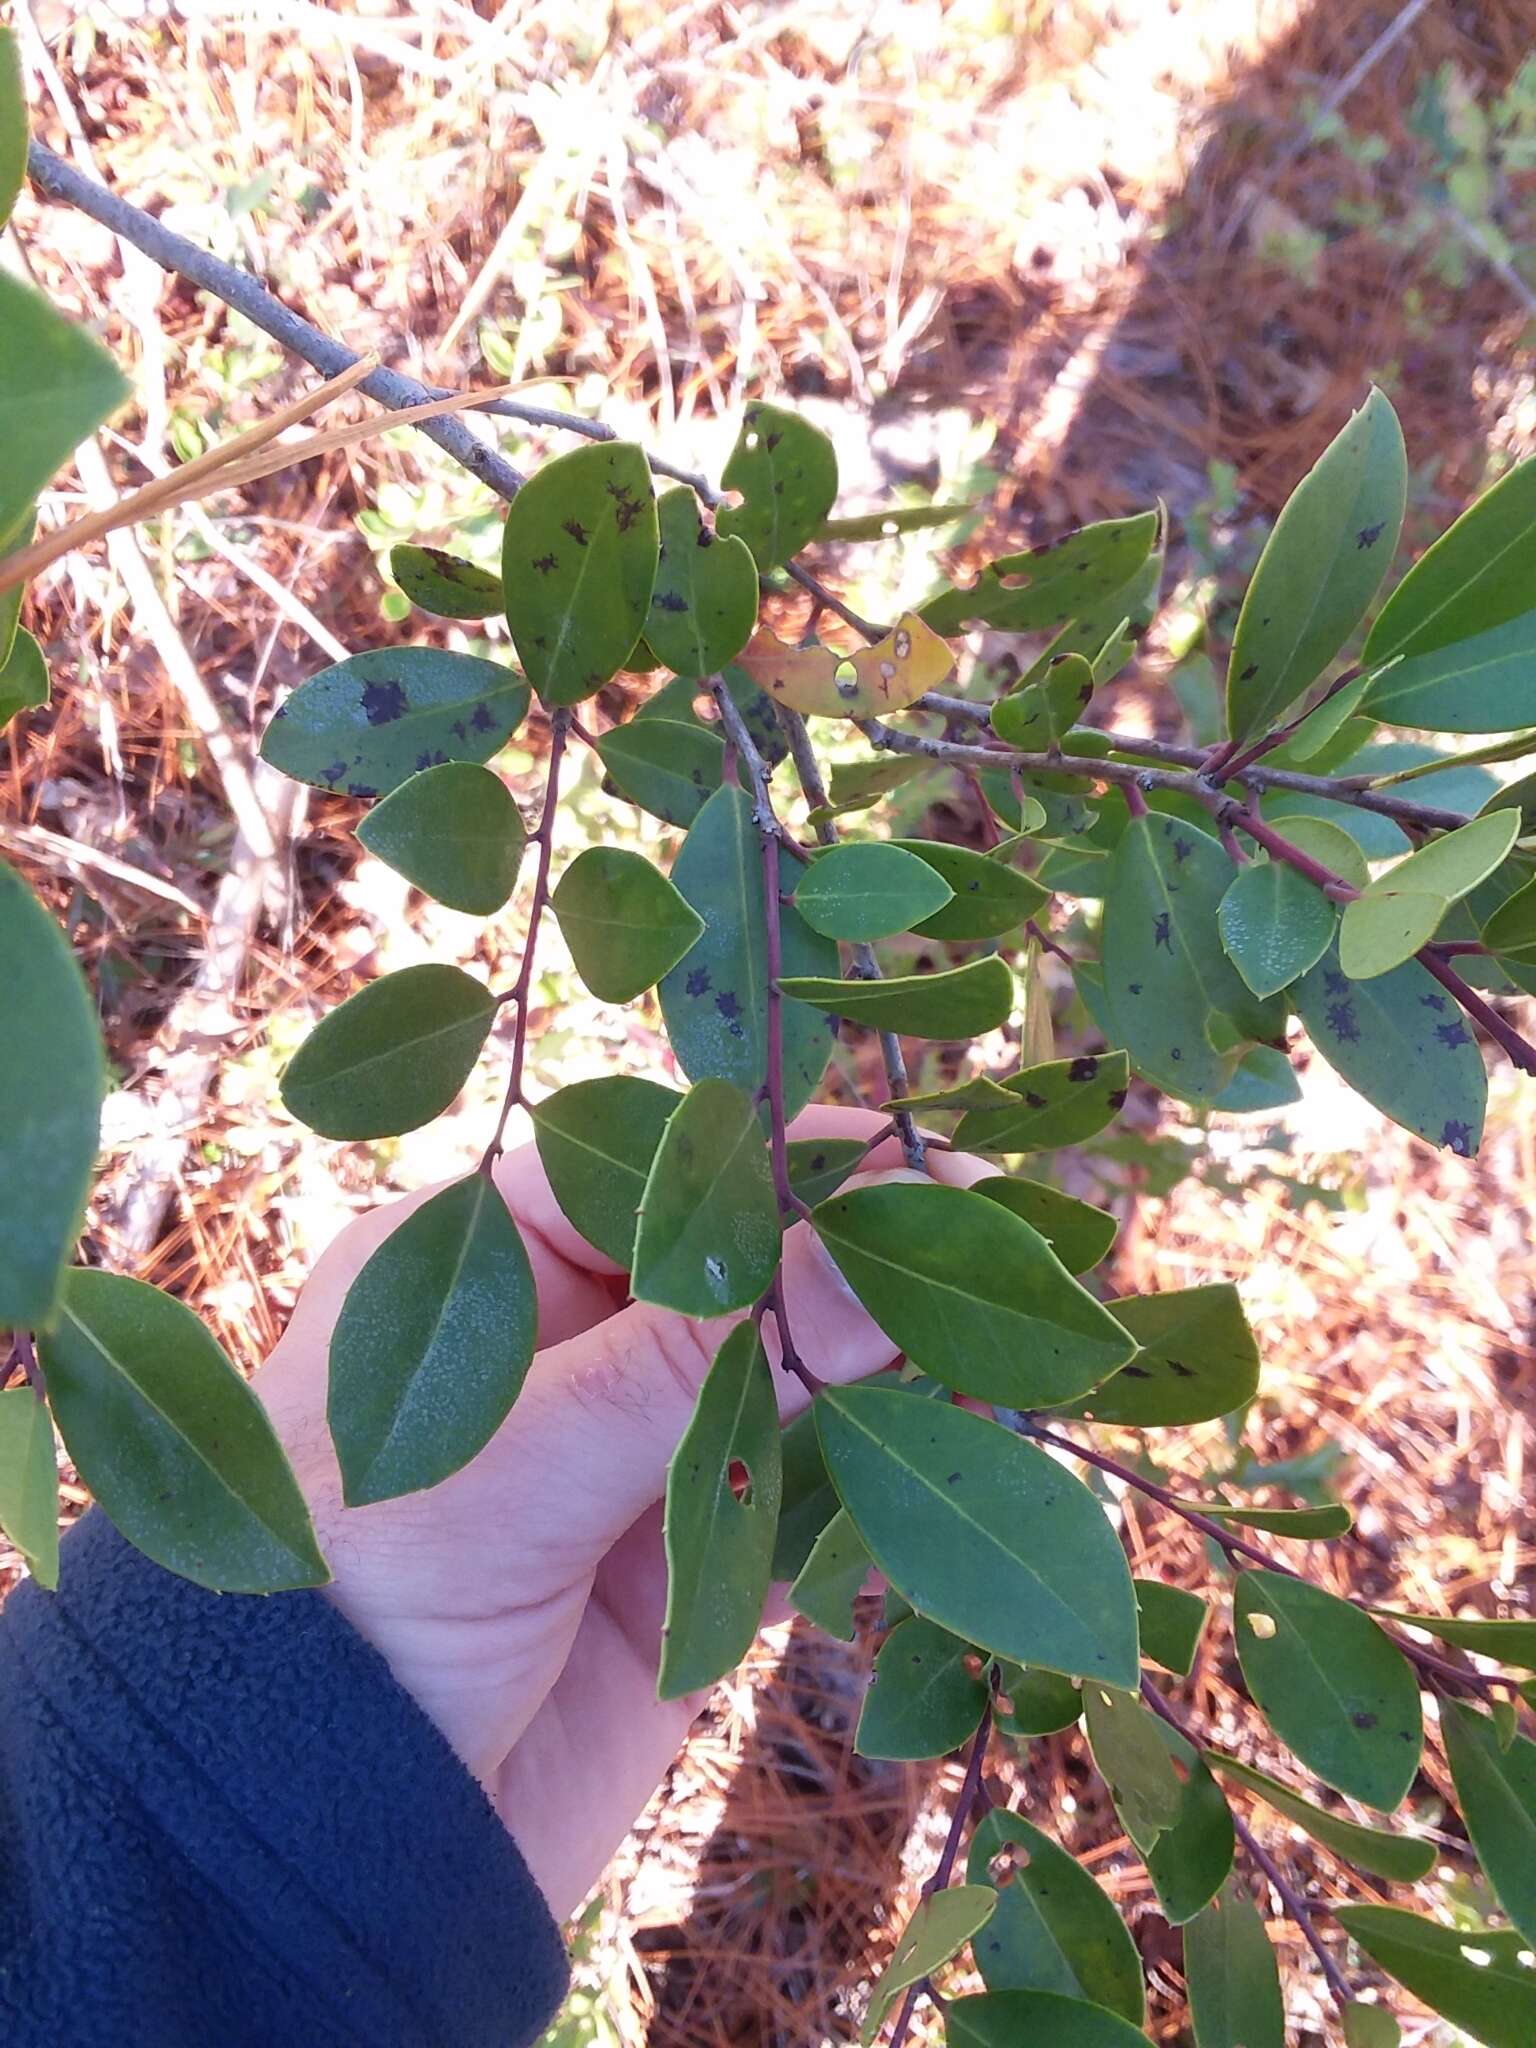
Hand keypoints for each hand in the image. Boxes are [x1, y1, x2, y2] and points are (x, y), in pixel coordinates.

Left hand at [253, 1107, 983, 1920]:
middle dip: (849, 1264)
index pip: (647, 1171)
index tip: (913, 1157)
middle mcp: (555, 1350)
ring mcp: (622, 1461)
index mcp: (472, 1267)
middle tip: (989, 1249)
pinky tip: (955, 1455)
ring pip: (782, 1384)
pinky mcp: (679, 1573)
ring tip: (998, 1357)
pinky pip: (797, 1505)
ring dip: (880, 1374)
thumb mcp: (520, 1461)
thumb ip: (704, 1356)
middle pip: (734, 1274)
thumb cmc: (358, 1610)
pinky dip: (871, 1488)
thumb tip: (884, 1242)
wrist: (318, 1857)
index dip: (781, 1162)